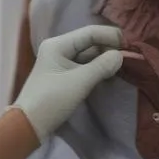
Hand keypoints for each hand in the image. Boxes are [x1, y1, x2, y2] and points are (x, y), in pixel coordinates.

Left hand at [12, 25, 124, 142]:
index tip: (130, 46)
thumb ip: (101, 66)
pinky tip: (111, 74)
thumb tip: (121, 55)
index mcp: (58, 44)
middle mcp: (59, 49)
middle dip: (109, 48)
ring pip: (89, 55)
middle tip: (129, 58)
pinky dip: (98, 69)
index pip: (90, 32)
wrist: (28, 126)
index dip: (111, 37)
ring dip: (105, 60)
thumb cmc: (51, 101)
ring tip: (123, 66)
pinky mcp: (64, 76)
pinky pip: (86, 67)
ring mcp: (61, 63)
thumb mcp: (78, 82)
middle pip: (90, 42)